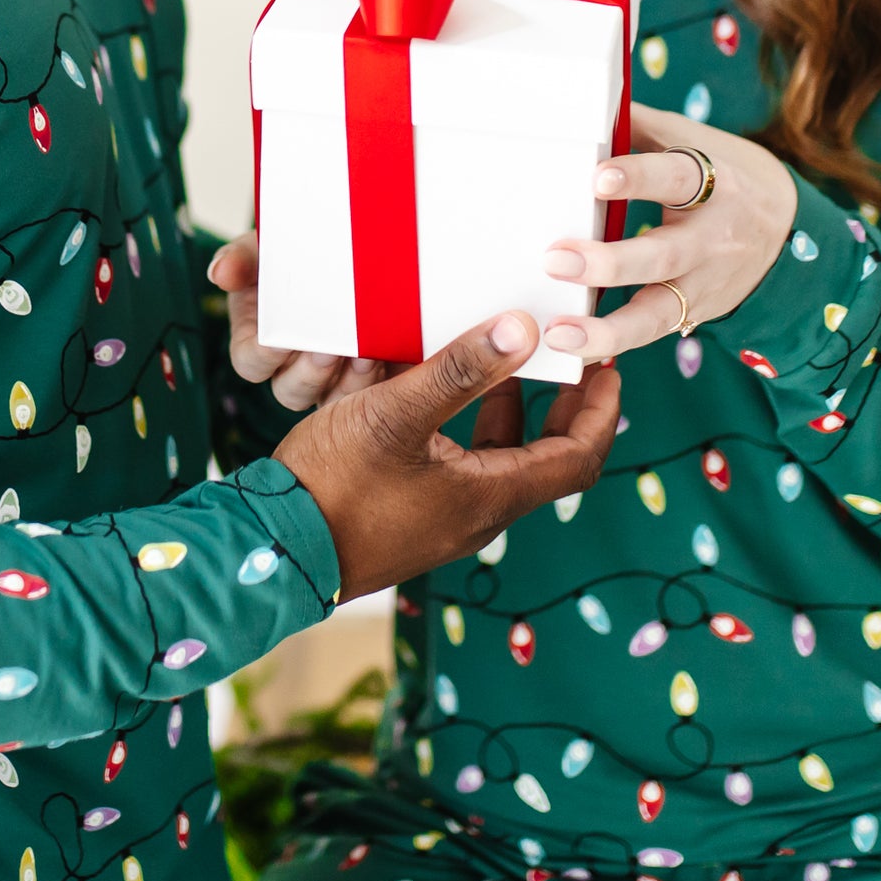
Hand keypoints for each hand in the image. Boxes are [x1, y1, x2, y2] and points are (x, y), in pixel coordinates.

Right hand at [210, 232, 387, 411]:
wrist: (349, 251)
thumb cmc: (296, 257)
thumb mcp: (265, 250)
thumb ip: (242, 259)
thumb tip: (220, 274)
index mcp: (259, 341)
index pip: (250, 363)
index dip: (263, 357)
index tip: (279, 341)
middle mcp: (293, 367)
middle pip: (291, 391)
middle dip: (310, 373)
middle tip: (329, 350)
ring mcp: (332, 377)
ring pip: (332, 399)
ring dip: (348, 381)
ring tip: (365, 354)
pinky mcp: (369, 376)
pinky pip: (372, 394)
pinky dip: (380, 378)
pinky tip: (388, 355)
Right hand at [273, 312, 621, 602]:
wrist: (272, 551)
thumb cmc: (334, 484)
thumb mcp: (396, 413)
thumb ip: (459, 370)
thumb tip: (522, 328)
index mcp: (490, 495)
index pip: (578, 457)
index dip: (602, 410)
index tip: (608, 364)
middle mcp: (477, 515)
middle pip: (545, 459)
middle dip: (561, 405)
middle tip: (564, 355)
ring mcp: (443, 521)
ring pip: (498, 461)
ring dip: (509, 411)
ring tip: (503, 358)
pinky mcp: (411, 517)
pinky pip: (459, 467)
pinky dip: (465, 426)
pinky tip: (434, 390)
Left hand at [540, 103, 797, 362]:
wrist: (789, 228)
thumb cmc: (722, 171)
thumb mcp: (693, 139)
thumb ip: (640, 126)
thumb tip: (583, 101)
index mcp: (715, 180)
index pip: (677, 175)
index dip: (639, 176)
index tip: (597, 178)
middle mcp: (714, 237)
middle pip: (665, 254)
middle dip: (611, 261)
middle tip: (556, 258)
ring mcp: (707, 282)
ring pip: (659, 310)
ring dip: (608, 328)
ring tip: (559, 332)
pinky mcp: (696, 312)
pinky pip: (654, 332)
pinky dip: (616, 343)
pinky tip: (577, 350)